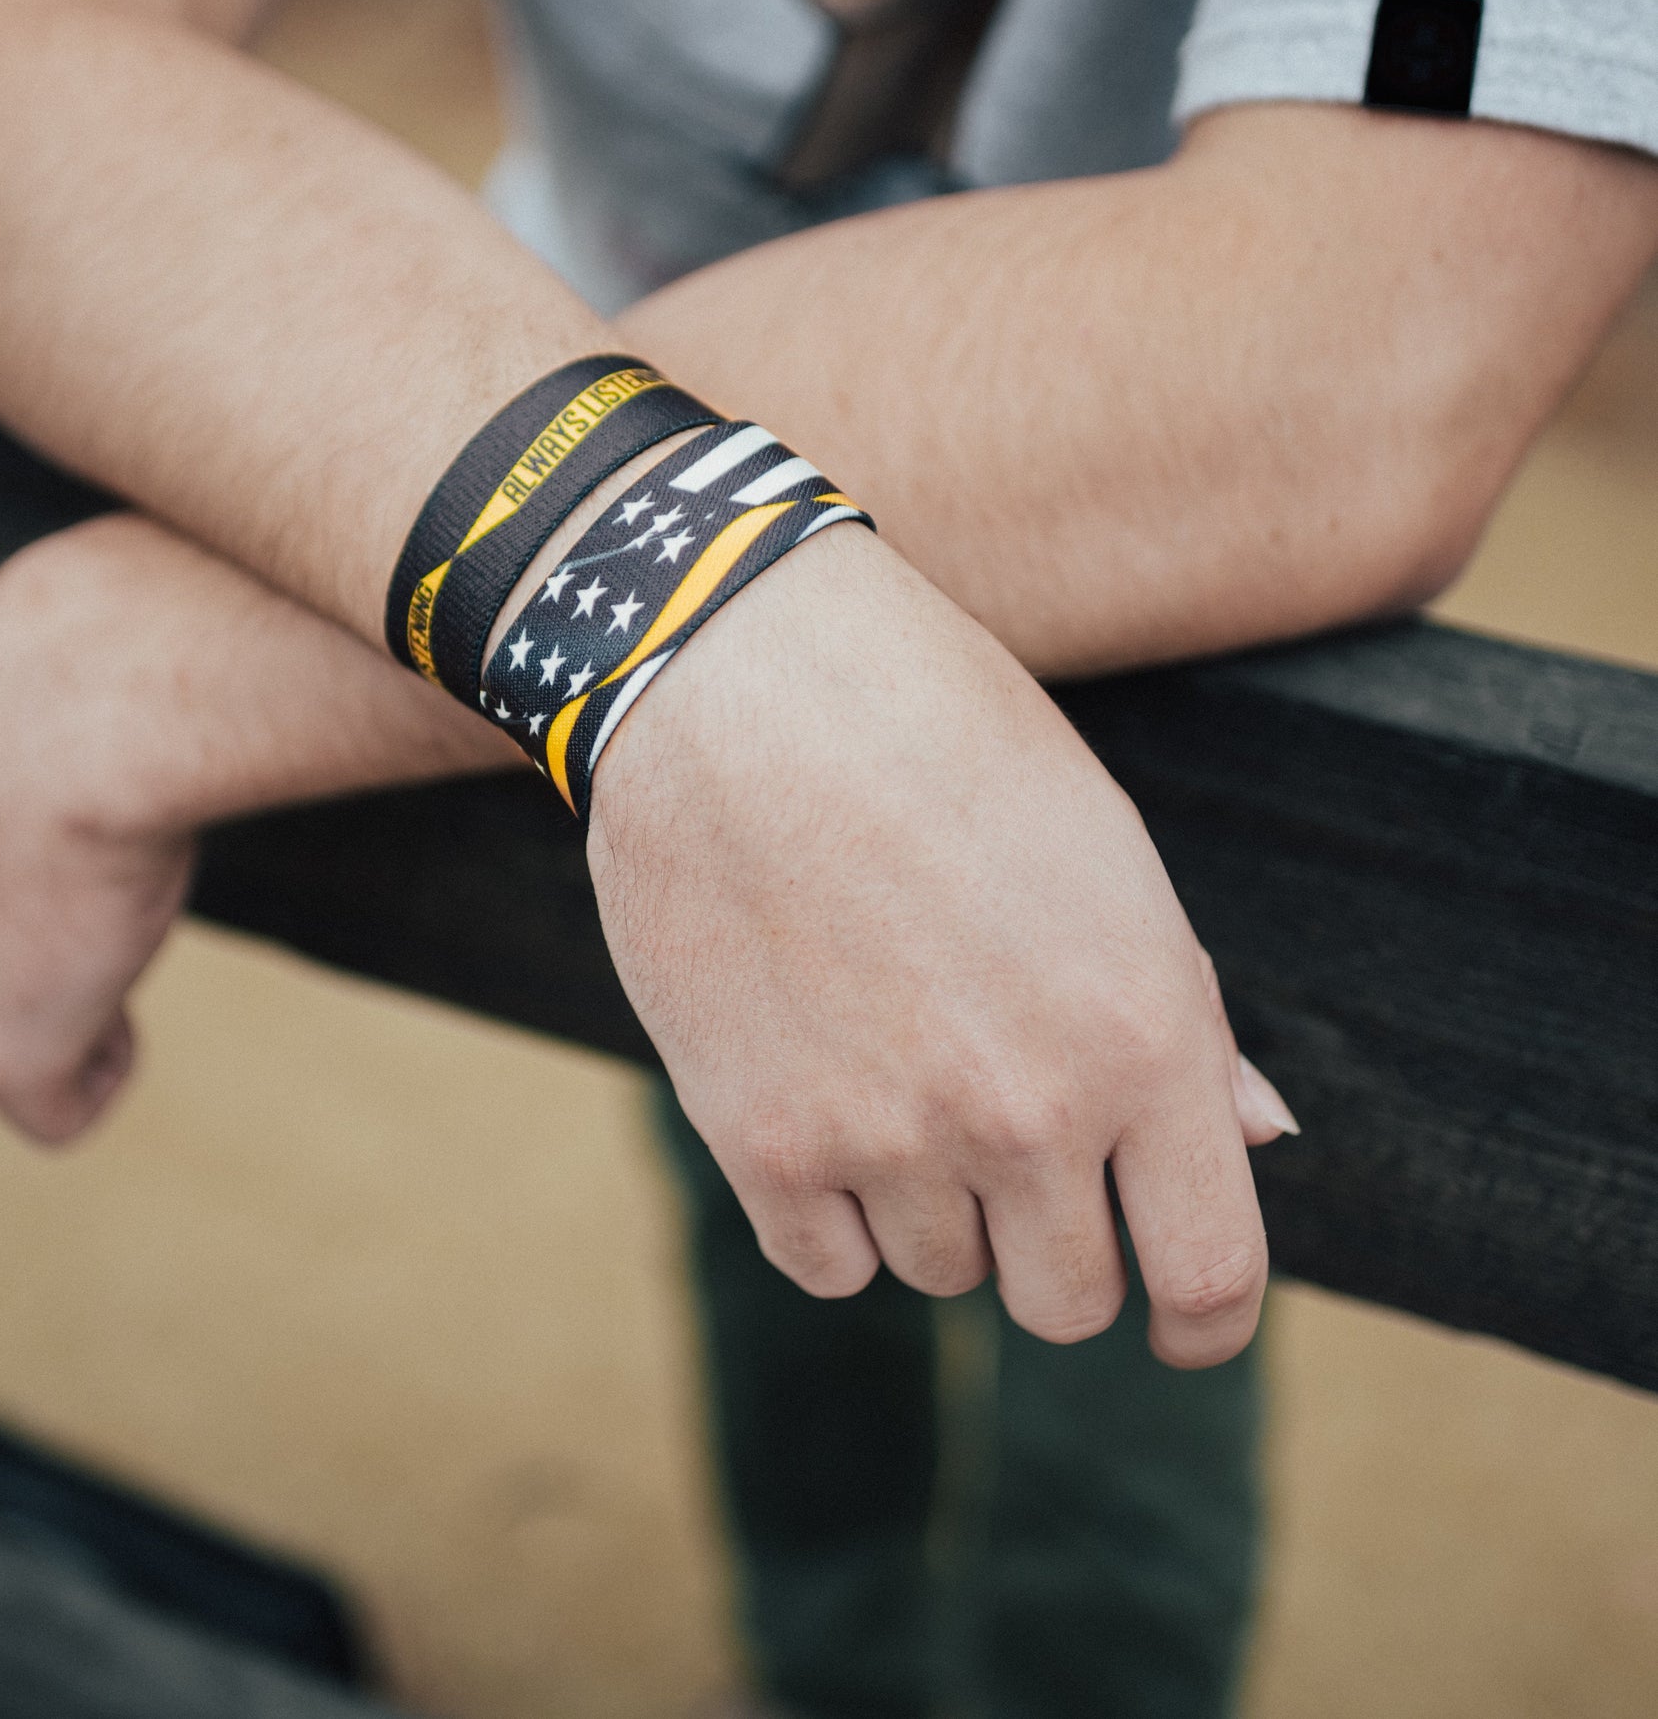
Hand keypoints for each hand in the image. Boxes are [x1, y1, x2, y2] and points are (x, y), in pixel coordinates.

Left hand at [0, 514, 508, 1142]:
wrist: (79, 706)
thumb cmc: (89, 647)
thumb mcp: (49, 658)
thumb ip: (75, 676)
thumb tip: (238, 562)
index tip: (68, 870)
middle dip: (6, 979)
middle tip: (97, 928)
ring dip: (63, 1018)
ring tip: (121, 945)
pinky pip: (59, 1110)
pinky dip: (103, 1069)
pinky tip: (132, 1018)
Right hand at [589, 528, 1296, 1366]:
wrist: (744, 681)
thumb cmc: (941, 741)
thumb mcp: (1102, 855)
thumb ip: (1185, 1018)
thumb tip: (1260, 1137)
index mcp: (1141, 1035)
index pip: (1212, 1272)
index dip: (1208, 1322)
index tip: (1184, 1322)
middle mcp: (1027, 1109)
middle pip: (1067, 1300)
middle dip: (1060, 1248)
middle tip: (1014, 1149)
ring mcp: (889, 1135)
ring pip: (944, 1274)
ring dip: (938, 1206)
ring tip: (899, 1070)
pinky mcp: (761, 1141)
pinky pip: (831, 1264)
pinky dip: (838, 1212)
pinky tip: (828, 1107)